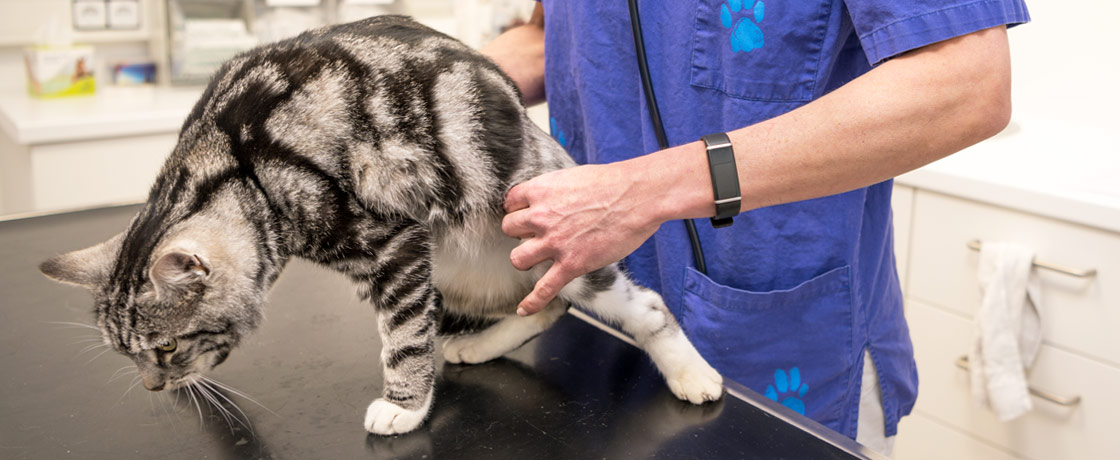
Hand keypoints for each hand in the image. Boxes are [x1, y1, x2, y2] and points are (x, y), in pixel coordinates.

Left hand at [502, 162, 663, 315]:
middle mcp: (541, 216)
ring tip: (537, 258)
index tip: (528, 214)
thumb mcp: (573, 176)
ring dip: (525, 259)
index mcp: (541, 190)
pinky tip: (524, 309)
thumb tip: (554, 201)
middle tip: (539, 234)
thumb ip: (555, 191)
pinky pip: (544, 289)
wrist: (638, 196)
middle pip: (509, 229)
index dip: (519, 209)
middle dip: (521, 232)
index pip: (510, 203)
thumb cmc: (613, 183)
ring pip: (517, 258)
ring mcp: (555, 242)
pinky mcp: (572, 264)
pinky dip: (532, 302)